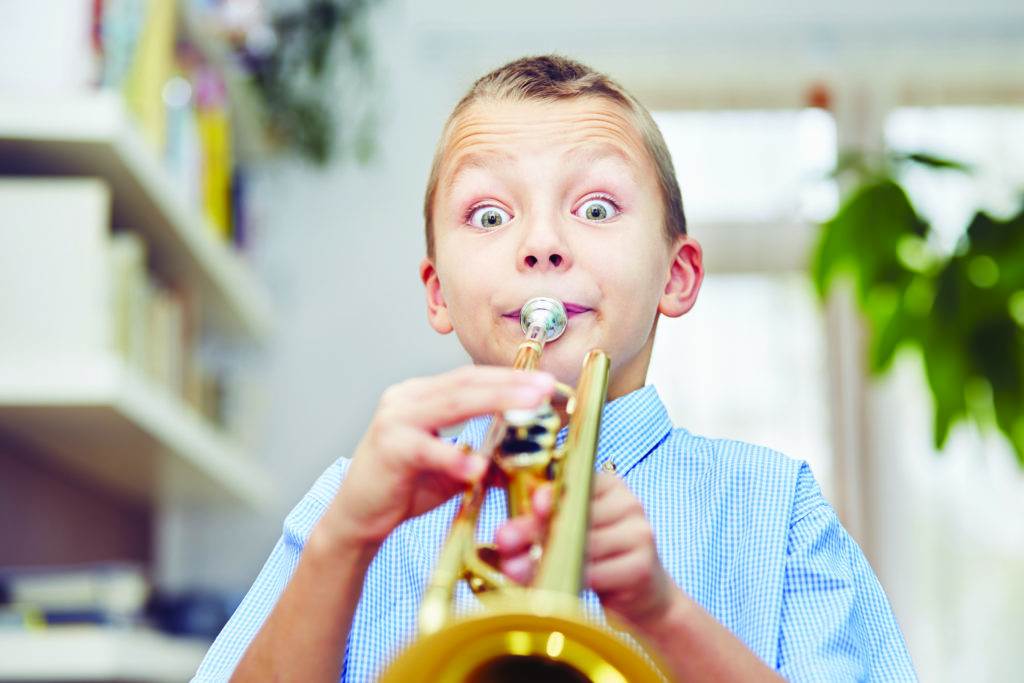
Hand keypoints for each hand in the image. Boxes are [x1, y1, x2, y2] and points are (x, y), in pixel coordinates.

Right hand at [315, 366, 554, 549]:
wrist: (357, 518)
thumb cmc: (404, 488)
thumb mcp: (452, 470)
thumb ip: (484, 457)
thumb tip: (528, 457)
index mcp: (421, 396)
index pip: (471, 378)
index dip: (509, 378)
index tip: (545, 383)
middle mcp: (406, 398)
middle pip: (466, 383)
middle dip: (510, 384)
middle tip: (545, 387)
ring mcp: (394, 419)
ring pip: (452, 404)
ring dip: (495, 403)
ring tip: (528, 407)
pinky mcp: (388, 448)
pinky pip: (427, 449)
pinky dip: (454, 457)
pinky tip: (478, 467)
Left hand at [495, 471, 678, 630]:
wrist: (641, 593)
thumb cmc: (595, 555)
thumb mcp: (570, 528)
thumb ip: (542, 522)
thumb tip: (505, 532)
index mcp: (609, 484)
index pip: (578, 481)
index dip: (553, 492)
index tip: (533, 504)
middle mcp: (628, 503)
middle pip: (576, 513)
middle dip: (536, 529)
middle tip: (506, 542)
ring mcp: (639, 533)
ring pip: (584, 544)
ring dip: (545, 559)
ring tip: (516, 570)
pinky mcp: (642, 565)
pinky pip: (597, 572)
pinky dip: (570, 579)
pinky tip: (551, 584)